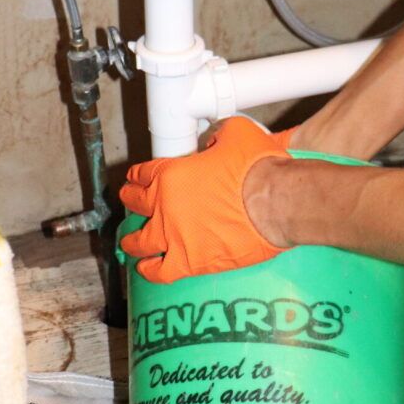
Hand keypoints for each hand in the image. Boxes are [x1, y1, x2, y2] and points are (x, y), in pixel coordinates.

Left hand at [119, 117, 294, 283]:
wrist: (274, 204)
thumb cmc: (257, 167)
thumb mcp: (237, 133)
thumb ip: (219, 133)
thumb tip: (216, 138)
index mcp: (172, 174)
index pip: (143, 173)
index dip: (138, 174)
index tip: (136, 177)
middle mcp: (165, 207)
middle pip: (136, 204)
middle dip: (130, 200)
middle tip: (130, 200)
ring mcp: (174, 237)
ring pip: (139, 242)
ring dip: (132, 241)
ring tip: (130, 242)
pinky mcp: (189, 262)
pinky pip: (159, 271)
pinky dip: (149, 270)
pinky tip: (147, 268)